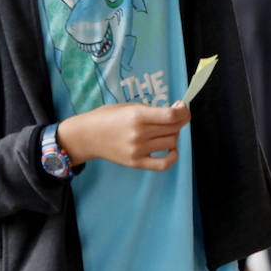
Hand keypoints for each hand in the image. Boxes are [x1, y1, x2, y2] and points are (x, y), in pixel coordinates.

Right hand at [58, 101, 191, 169]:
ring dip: (175, 135)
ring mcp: (138, 150)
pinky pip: (163, 164)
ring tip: (167, 130)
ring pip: (171, 143)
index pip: (171, 115)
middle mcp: (139, 133)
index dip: (182, 111)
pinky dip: (173, 156)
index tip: (183, 107)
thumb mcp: (129, 106)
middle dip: (180, 120)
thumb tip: (178, 111)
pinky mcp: (136, 163)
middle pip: (173, 128)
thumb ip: (152, 110)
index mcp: (137, 115)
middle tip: (177, 116)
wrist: (87, 135)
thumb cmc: (108, 117)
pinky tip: (171, 148)